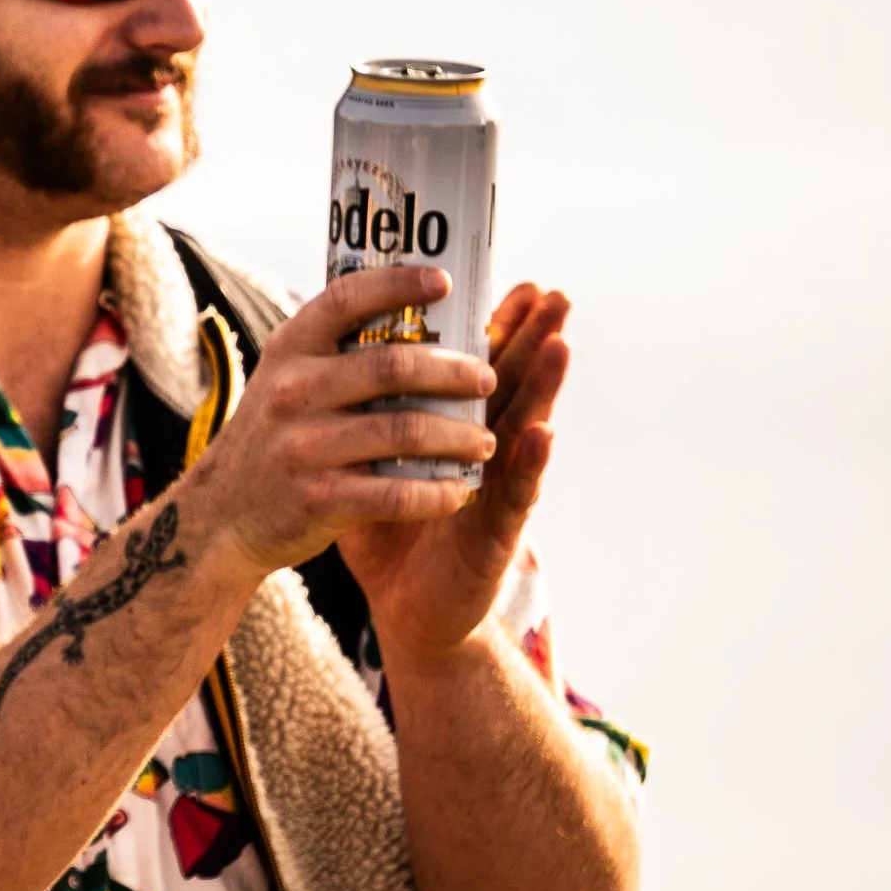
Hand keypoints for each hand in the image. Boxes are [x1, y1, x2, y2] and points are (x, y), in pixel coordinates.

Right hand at [193, 265, 497, 583]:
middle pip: (392, 366)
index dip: (398, 284)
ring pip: (404, 431)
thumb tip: (420, 318)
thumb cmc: (275, 438)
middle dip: (455, 372)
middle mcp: (293, 392)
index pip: (347, 299)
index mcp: (290, 351)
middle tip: (487, 380)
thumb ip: (335, 352)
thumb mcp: (286, 380)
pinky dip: (436, 493)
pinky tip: (458, 492)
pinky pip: (395, 493)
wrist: (223, 514)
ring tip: (484, 441)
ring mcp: (304, 446)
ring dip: (458, 436)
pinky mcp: (319, 499)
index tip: (443, 282)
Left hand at [338, 283, 569, 661]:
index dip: (497, 329)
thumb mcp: (367, 464)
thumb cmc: (387, 529)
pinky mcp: (494, 534)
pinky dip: (529, 464)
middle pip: (511, 384)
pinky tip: (542, 433)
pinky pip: (512, 495)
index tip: (513, 284)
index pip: (477, 368)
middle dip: (533, 339)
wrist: (404, 606)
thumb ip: (361, 418)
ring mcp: (493, 491)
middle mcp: (480, 451)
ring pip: (523, 428)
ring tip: (560, 344)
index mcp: (450, 428)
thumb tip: (331, 356)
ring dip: (544, 387)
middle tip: (554, 294)